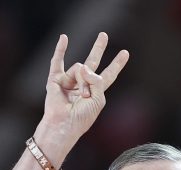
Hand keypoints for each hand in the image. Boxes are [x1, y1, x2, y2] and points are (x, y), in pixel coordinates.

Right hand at [36, 33, 128, 159]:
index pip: (108, 75)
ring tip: (80, 95)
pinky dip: (60, 49)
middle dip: (98, 48)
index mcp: (96, 92)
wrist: (64, 124)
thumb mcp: (98, 99)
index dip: (116, 64)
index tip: (125, 53)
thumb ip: (97, 80)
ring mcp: (69, 81)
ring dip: (82, 81)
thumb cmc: (82, 117)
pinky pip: (58, 61)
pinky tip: (64, 37)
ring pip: (80, 68)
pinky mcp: (56, 80)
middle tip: (103, 35)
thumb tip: (83, 65)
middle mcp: (83, 84)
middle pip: (93, 62)